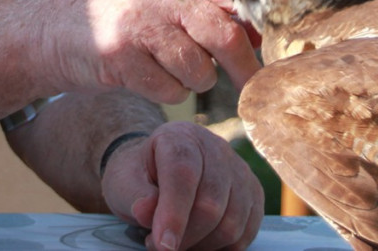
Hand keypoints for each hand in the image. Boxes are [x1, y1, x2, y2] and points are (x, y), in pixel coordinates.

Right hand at [48, 0, 261, 103]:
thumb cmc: (124, 15)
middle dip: (242, 67)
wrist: (51, 26)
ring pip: (198, 71)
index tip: (278, 48)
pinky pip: (168, 90)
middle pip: (225, 35)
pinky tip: (145, 75)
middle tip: (252, 85)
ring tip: (170, 67)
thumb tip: (265, 32)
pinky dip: (165, 92)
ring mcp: (139, 20)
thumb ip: (213, 9)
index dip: (261, 25)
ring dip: (193, 81)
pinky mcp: (119, 53)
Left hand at [102, 122, 263, 250]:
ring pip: (232, 223)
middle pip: (211, 204)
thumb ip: (135, 196)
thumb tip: (146, 211)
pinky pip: (246, 232)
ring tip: (178, 242)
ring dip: (203, 245)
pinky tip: (200, 242)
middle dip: (185, 236)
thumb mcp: (124, 182)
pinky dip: (223, 247)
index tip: (162, 245)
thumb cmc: (140, 177)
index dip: (173, 214)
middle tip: (159, 245)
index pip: (183, 174)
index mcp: (179, 137)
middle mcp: (215, 148)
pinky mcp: (253, 192)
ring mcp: (239, 169)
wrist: (159, 170)